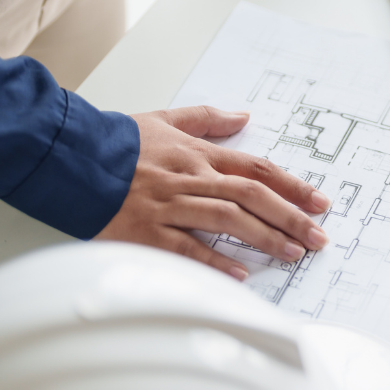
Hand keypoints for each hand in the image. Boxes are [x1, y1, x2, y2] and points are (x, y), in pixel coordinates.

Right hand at [95, 106, 331, 279]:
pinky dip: (214, 259)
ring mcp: (169, 205)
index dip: (293, 185)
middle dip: (291, 216)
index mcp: (198, 155)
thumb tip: (244, 116)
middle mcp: (191, 178)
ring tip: (294, 253)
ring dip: (265, 236)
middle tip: (320, 236)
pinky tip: (240, 273)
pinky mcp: (146, 230)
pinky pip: (186, 246)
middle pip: (252, 195)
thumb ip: (207, 119)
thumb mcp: (166, 119)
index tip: (320, 202)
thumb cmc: (117, 142)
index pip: (257, 169)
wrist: (68, 156)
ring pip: (228, 219)